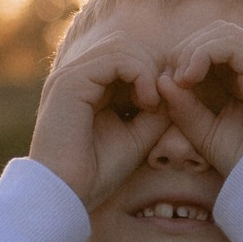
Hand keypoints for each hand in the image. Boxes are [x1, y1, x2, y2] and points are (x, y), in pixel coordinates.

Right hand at [30, 35, 179, 210]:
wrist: (66, 194)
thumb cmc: (96, 173)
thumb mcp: (137, 136)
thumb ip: (156, 110)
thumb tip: (177, 86)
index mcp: (87, 89)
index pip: (125, 60)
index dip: (153, 74)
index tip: (167, 104)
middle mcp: (77, 77)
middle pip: (125, 47)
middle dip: (152, 67)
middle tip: (163, 100)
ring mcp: (71, 76)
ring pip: (121, 47)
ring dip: (147, 70)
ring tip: (153, 102)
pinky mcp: (70, 81)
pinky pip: (115, 58)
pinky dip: (140, 73)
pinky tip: (147, 101)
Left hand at [153, 24, 242, 176]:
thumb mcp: (205, 132)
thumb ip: (184, 107)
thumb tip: (162, 79)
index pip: (216, 46)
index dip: (186, 57)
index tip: (168, 84)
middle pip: (218, 32)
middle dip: (187, 50)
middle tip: (171, 79)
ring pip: (224, 33)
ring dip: (193, 51)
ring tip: (181, 79)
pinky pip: (231, 44)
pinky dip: (203, 54)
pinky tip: (189, 78)